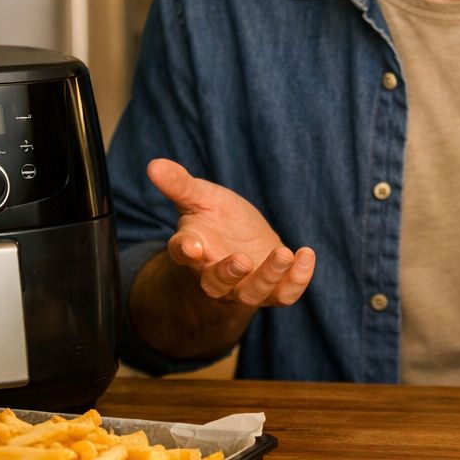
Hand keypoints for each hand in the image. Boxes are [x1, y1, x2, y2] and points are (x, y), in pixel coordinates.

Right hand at [147, 158, 314, 305]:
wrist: (241, 240)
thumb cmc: (214, 218)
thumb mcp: (199, 197)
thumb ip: (179, 184)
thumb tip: (153, 164)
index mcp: (193, 248)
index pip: (182, 253)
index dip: (185, 250)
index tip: (191, 246)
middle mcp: (215, 272)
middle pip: (216, 285)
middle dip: (228, 275)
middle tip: (241, 259)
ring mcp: (244, 285)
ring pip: (252, 293)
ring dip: (268, 276)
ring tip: (283, 253)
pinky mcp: (272, 289)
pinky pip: (284, 295)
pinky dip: (297, 280)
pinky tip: (306, 254)